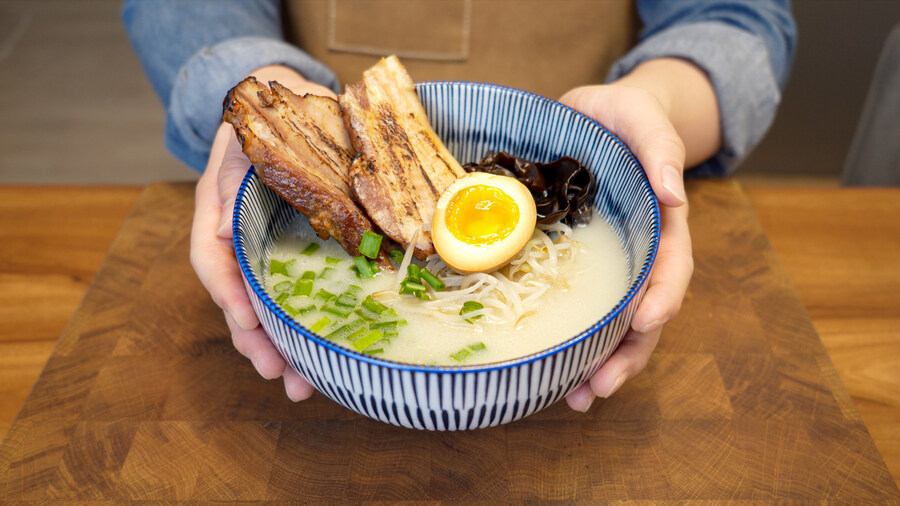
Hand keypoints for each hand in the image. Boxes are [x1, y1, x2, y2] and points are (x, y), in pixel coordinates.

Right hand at [190, 66, 335, 400]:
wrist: (290, 99)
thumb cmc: (270, 111)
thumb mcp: (251, 132)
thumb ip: (237, 172)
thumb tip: (225, 226)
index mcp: (218, 206)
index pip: (212, 259)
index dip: (229, 293)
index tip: (247, 323)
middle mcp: (236, 235)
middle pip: (237, 297)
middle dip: (256, 340)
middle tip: (280, 374)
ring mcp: (264, 247)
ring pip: (263, 306)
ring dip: (280, 347)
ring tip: (301, 384)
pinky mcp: (294, 254)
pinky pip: (293, 295)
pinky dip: (302, 326)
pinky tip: (318, 355)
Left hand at [560, 83, 694, 410]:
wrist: (598, 117)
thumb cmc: (623, 115)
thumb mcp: (642, 114)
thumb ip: (659, 147)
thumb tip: (675, 193)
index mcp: (661, 222)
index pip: (671, 267)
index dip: (662, 297)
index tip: (645, 322)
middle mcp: (641, 253)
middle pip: (647, 313)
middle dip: (628, 354)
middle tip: (600, 387)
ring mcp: (613, 264)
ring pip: (617, 325)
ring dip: (603, 363)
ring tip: (578, 398)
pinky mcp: (582, 267)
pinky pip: (584, 310)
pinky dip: (576, 343)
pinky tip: (556, 371)